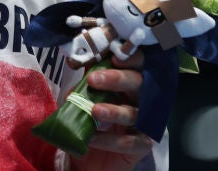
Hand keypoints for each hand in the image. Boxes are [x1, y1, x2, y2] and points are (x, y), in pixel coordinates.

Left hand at [72, 51, 153, 170]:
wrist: (89, 159)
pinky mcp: (142, 145)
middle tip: (93, 79)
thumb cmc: (91, 122)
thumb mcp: (85, 97)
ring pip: (134, 113)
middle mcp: (141, 100)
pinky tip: (92, 139)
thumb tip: (74, 61)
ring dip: (114, 111)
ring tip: (94, 111)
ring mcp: (144, 123)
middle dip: (117, 79)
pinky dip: (110, 140)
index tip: (114, 57)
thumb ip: (84, 79)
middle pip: (138, 83)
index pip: (136, 65)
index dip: (130, 59)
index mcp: (129, 83)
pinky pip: (130, 142)